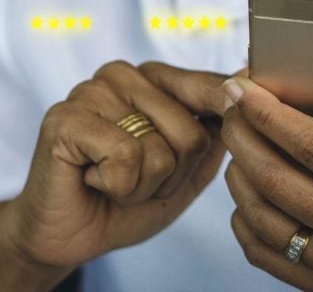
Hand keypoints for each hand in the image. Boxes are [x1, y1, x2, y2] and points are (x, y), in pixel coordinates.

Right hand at [0, 61, 227, 271]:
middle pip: (191, 133)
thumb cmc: (124, 202)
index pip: (209, 88)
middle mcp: (123, 75)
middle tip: (134, 180)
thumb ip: (217, 131)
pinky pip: (125, 157)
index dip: (219, 130)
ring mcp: (91, 91)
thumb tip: (247, 81)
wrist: (68, 237)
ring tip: (111, 180)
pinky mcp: (65, 117)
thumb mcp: (187, 171)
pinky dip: (117, 186)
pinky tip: (91, 180)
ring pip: (159, 149)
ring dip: (141, 185)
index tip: (220, 139)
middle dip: (170, 177)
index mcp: (153, 79)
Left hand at [221, 67, 312, 290]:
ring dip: (237, 174)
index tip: (246, 87)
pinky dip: (244, 221)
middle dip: (242, 134)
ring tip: (235, 140)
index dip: (274, 115)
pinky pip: (266, 256)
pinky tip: (246, 194)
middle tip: (229, 102)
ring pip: (262, 217)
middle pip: (277, 179)